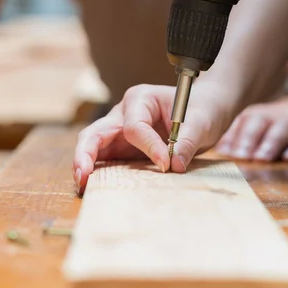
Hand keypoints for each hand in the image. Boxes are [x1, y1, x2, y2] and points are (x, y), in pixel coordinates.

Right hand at [73, 81, 234, 192]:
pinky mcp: (123, 150)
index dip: (148, 146)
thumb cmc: (202, 109)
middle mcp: (124, 114)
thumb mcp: (201, 121)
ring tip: (81, 186)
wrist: (206, 112)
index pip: (135, 126)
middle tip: (83, 175)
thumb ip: (188, 140)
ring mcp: (120, 133)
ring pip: (93, 146)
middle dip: (86, 153)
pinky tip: (93, 189)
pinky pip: (105, 161)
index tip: (166, 164)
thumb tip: (175, 165)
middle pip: (96, 132)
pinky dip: (97, 173)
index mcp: (141, 99)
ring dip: (85, 165)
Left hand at [216, 95, 287, 161]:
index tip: (229, 153)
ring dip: (270, 144)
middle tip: (241, 156)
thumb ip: (236, 139)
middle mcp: (278, 115)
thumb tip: (221, 151)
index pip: (245, 120)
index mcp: (260, 114)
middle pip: (260, 120)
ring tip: (261, 157)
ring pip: (283, 129)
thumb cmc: (276, 130)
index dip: (236, 136)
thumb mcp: (256, 130)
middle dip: (249, 138)